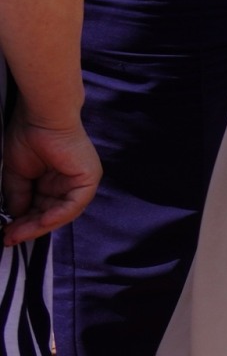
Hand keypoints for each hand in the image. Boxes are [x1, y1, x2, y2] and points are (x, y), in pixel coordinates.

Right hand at [2, 111, 100, 246]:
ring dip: (39, 225)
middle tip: (8, 238)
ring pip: (62, 213)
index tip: (5, 234)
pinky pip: (74, 204)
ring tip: (17, 233)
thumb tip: (14, 217)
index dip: (23, 223)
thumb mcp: (17, 174)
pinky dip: (58, 216)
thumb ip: (18, 196)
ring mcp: (80, 181)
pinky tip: (41, 223)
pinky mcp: (88, 178)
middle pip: (51, 214)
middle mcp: (68, 183)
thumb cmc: (27, 137)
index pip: (41, 209)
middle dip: (28, 228)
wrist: (40, 117)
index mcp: (53, 181)